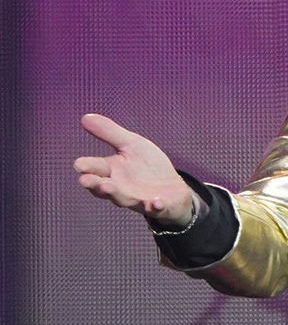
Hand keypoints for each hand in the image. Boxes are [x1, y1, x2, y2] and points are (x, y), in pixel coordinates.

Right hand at [74, 113, 194, 225]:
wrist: (172, 187)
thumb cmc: (147, 166)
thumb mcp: (132, 145)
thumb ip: (110, 133)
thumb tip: (85, 117)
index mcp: (113, 171)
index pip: (95, 169)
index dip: (87, 167)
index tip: (79, 164)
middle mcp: (121, 188)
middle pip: (104, 188)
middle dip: (95, 184)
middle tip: (85, 180)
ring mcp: (139, 199)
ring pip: (124, 199)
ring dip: (116, 194)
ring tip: (108, 187)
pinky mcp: (159, 206)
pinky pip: (156, 208)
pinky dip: (155, 206)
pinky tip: (155, 202)